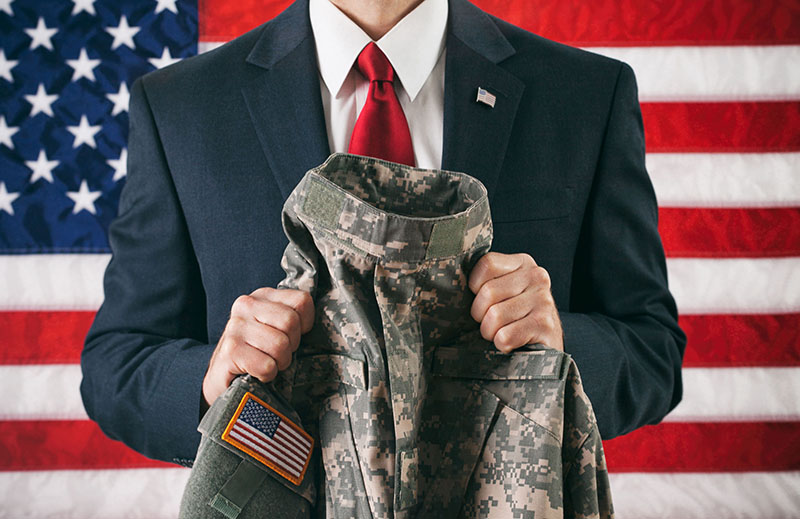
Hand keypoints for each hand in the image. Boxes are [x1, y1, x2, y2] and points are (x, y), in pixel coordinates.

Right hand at [202, 287, 313, 406]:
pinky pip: (267, 365)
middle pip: (291, 322)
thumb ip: (294, 317)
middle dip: (291, 346)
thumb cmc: (258, 354)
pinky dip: (267, 376)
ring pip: (280, 345)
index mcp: (262, 296)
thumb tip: (329, 316)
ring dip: (279, 363)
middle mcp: (246, 305)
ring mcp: (235, 327)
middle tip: (278, 355)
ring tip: (267, 364)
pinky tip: (256, 373)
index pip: (302, 301)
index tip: (292, 337)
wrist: (222, 380)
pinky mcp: (230, 351)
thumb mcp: (275, 328)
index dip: (304, 325)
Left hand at [469, 252, 562, 352]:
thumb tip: (453, 277)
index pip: (487, 264)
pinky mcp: (545, 325)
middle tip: (489, 322)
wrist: (546, 345)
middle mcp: (537, 277)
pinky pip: (505, 336)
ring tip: (499, 332)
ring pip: (495, 316)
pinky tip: (511, 342)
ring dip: (490, 331)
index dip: (475, 286)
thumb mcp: (503, 289)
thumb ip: (486, 279)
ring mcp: (543, 300)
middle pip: (488, 292)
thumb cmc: (513, 315)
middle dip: (480, 314)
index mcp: (523, 263)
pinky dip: (501, 344)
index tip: (482, 299)